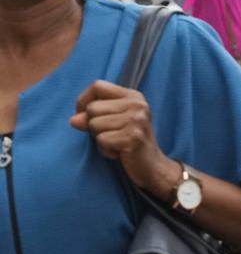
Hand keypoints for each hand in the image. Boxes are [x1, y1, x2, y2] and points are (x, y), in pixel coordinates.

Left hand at [69, 80, 175, 196]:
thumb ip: (90, 116)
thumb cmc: (128, 142)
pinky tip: (119, 152)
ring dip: (99, 138)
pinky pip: (101, 140)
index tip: (86, 115)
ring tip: (116, 143)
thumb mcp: (110, 123)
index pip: (97, 86)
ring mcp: (137, 121)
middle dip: (92, 124)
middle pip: (92, 108)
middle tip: (110, 134)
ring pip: (94, 124)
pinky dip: (105, 150)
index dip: (84, 100)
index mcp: (133, 96)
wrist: (153, 167)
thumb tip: (74, 120)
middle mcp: (137, 105)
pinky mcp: (133, 138)